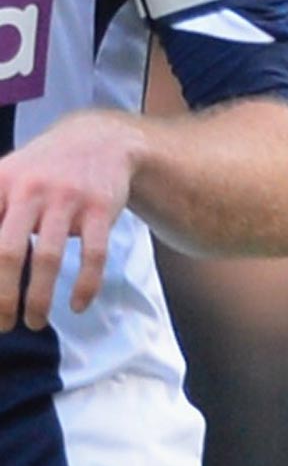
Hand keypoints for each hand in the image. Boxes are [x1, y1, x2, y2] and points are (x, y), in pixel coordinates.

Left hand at [0, 110, 141, 328]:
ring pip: (48, 258)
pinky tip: (77, 306)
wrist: (98, 140)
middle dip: (2, 296)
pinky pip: (93, 255)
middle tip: (2, 325)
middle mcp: (29, 189)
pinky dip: (85, 286)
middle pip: (8, 252)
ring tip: (34, 323)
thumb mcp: (4, 180)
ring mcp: (67, 198)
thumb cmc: (40, 172)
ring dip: (39, 299)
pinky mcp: (100, 208)